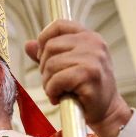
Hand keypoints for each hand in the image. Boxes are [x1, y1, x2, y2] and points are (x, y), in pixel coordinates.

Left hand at [25, 19, 131, 136]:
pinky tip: (60, 98)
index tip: (43, 58)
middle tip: (54, 82)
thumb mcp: (67, 66)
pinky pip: (57, 80)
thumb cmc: (86, 89)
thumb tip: (28, 44)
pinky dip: (52, 92)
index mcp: (89, 37)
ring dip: (48, 83)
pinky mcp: (90, 75)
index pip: (59, 25)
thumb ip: (48, 55)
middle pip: (50, 47)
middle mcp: (93, 43)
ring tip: (59, 91)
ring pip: (51, 64)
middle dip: (44, 68)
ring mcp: (94, 58)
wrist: (106, 111)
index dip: (44, 39)